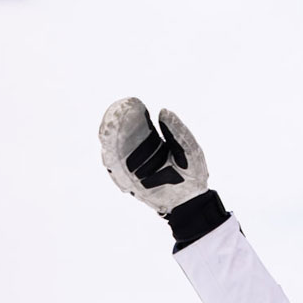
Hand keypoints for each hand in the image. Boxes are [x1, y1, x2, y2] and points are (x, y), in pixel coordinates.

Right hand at [99, 98, 208, 213]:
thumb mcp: (189, 148)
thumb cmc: (193, 171)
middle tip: (115, 113)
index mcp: (151, 140)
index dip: (130, 113)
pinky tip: (110, 151)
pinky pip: (116, 172)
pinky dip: (112, 162)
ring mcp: (131, 167)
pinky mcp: (130, 183)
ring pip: (113, 151)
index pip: (135, 124)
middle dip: (114, 124)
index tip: (129, 102)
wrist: (193, 199)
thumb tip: (163, 110)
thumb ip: (177, 131)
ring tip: (109, 130)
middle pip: (119, 135)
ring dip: (109, 141)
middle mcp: (137, 152)